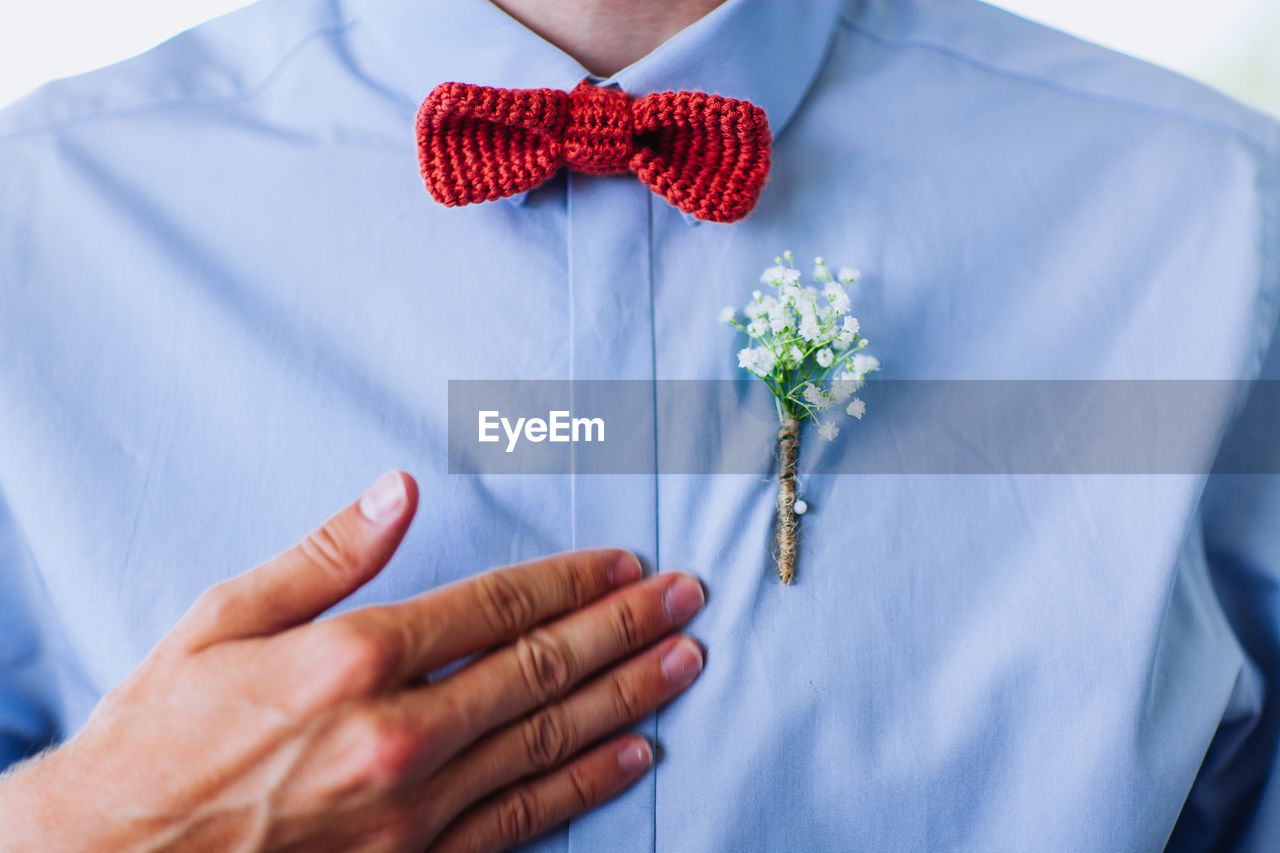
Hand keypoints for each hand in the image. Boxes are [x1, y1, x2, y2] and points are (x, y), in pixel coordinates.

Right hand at [0, 469, 706, 851]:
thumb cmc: (161, 731)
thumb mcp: (224, 618)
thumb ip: (328, 554)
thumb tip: (403, 488)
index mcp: (353, 658)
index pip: (496, 605)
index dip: (573, 580)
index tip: (628, 561)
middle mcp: (396, 733)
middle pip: (541, 667)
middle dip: (625, 627)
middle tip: (689, 597)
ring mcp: (412, 809)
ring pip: (547, 741)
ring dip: (626, 695)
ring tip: (685, 661)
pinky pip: (519, 821)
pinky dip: (584, 786)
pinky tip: (633, 755)